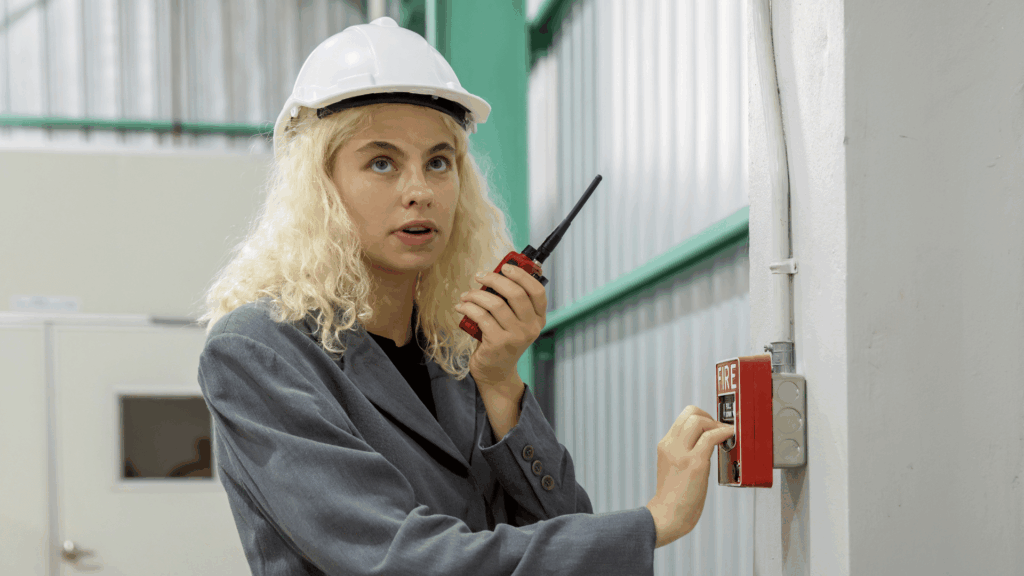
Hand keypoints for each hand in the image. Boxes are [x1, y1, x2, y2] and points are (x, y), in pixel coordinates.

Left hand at [455, 262, 546, 388]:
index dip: (522, 275)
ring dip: (476, 295)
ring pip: (495, 304)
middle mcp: (531, 327)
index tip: (505, 267)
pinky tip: (461, 307)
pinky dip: (468, 308)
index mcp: (538, 318)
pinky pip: (481, 317)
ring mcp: (516, 336)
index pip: (537, 291)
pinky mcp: (498, 343)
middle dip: (495, 279)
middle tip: (479, 275)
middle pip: (516, 294)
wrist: (495, 371)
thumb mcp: (514, 321)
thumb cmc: (502, 340)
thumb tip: (496, 273)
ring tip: (466, 295)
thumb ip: (511, 301)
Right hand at [645, 405, 735, 548]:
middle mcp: (672, 446)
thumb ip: (683, 451)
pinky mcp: (695, 463)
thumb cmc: (673, 496)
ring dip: (717, 424)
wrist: (668, 515)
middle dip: (710, 416)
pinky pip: (711, 438)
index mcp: (666, 445)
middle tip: (720, 428)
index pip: (683, 417)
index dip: (701, 416)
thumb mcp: (672, 466)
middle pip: (691, 413)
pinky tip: (730, 436)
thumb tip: (705, 442)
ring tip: (726, 433)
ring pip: (699, 421)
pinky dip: (724, 433)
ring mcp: (682, 454)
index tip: (712, 425)